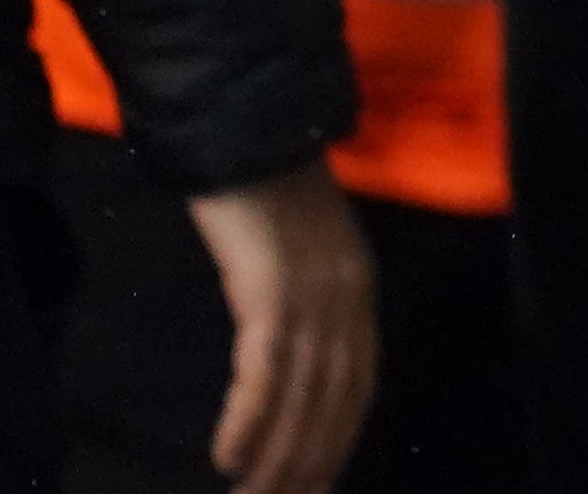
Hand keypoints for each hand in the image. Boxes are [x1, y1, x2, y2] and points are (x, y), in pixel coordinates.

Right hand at [181, 161, 377, 493]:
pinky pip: (264, 371)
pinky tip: (228, 457)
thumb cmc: (260, 191)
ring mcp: (311, 295)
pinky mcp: (270, 290)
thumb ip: (304, 300)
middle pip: (333, 402)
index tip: (317, 485)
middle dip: (309, 464)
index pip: (358, 386)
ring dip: (276, 458)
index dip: (338, 440)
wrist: (244, 130)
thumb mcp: (300, 251)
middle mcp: (346, 299)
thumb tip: (288, 358)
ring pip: (301, 397)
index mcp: (358, 291)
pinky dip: (249, 418)